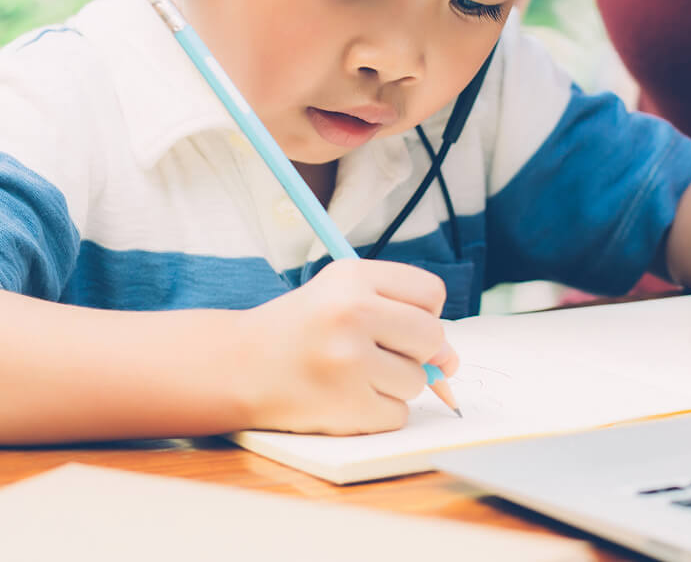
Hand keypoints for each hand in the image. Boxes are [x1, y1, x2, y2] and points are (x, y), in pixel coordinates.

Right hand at [232, 259, 459, 434]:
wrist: (238, 366)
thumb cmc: (302, 329)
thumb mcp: (345, 297)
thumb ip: (404, 314)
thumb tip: (452, 362)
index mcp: (353, 277)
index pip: (432, 293)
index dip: (420, 312)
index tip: (393, 321)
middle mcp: (352, 314)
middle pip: (432, 337)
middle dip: (413, 350)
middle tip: (374, 350)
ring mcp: (349, 362)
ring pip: (417, 380)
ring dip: (393, 384)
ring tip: (350, 373)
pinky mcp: (347, 407)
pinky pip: (397, 414)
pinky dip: (378, 412)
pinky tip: (344, 396)